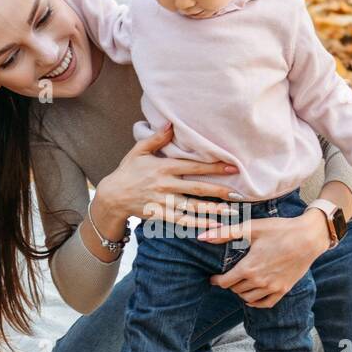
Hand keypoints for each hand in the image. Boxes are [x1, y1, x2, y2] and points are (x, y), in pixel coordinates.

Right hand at [95, 124, 239, 224]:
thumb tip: (170, 124)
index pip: (194, 166)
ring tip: (232, 212)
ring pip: (193, 207)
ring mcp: (163, 202)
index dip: (214, 166)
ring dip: (214, 210)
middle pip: (198, 188)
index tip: (233, 167)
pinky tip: (213, 227)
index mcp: (164, 167)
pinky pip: (182, 221)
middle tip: (240, 193)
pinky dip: (198, 224)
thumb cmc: (127, 171)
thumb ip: (156, 139)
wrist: (112, 196)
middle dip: (221, 190)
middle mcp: (166, 185)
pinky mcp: (160, 215)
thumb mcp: (139, 151)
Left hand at [201, 209, 330, 308]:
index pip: (225, 282)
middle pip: (236, 290)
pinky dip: (256, 303)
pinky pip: (265, 304)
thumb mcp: (252, 228)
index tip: (214, 278)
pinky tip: (253, 297)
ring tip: (240, 284)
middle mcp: (259, 281)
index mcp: (249, 268)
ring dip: (241, 292)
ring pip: (248, 298)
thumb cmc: (280, 230)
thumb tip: (203, 236)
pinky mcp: (284, 289)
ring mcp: (272, 287)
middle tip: (229, 276)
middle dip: (230, 284)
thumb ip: (226, 233)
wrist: (308, 237)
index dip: (216, 280)